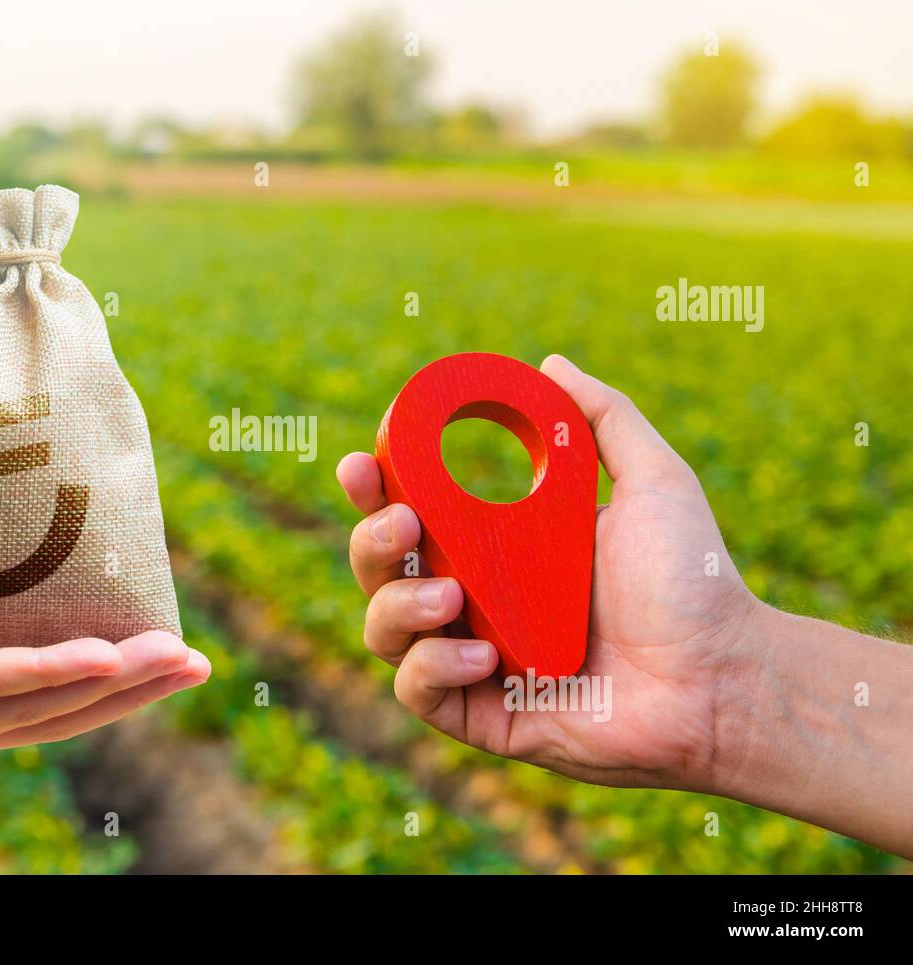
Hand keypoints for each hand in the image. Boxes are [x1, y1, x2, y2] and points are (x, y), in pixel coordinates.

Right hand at [337, 355, 761, 791]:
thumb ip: (604, 418)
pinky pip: (417, 691)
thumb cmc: (691, 583)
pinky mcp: (485, 715)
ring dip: (398, 603)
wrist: (724, 678)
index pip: (412, 511)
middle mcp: (475, 599)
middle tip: (406, 524)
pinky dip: (431, 667)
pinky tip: (483, 653)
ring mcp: (474, 658)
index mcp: (497, 545)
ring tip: (452, 593)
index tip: (363, 463)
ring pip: (383, 629)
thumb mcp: (653, 480)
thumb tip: (550, 364)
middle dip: (372, 542)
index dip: (374, 488)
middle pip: (380, 567)